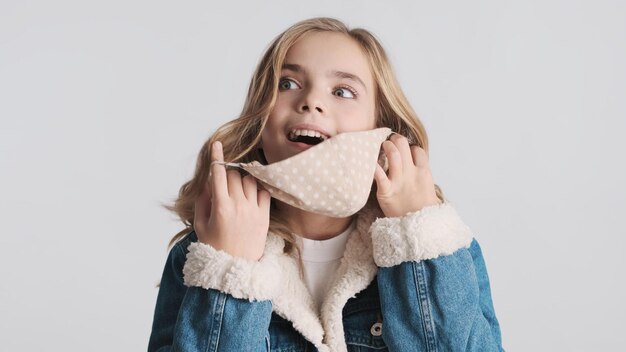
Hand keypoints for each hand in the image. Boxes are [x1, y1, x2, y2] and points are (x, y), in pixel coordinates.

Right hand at [193, 141, 270, 260]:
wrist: (234, 269)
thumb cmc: (213, 246)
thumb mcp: (201, 224)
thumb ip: (203, 200)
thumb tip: (208, 180)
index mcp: (220, 207)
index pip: (218, 174)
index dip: (217, 157)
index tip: (217, 145)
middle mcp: (238, 206)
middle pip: (234, 175)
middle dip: (227, 174)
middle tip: (223, 184)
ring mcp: (253, 210)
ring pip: (250, 181)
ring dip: (242, 180)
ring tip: (237, 192)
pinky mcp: (265, 216)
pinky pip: (264, 192)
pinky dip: (257, 189)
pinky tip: (251, 195)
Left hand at [373, 134, 441, 217]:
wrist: (420, 228)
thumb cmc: (422, 209)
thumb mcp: (428, 189)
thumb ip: (422, 175)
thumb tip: (417, 165)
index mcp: (423, 173)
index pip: (417, 150)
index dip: (410, 146)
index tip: (403, 149)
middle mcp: (412, 174)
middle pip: (404, 146)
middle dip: (395, 140)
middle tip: (389, 141)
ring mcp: (399, 182)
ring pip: (393, 154)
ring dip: (386, 146)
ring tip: (381, 146)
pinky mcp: (386, 192)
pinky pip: (379, 175)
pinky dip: (373, 166)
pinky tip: (368, 161)